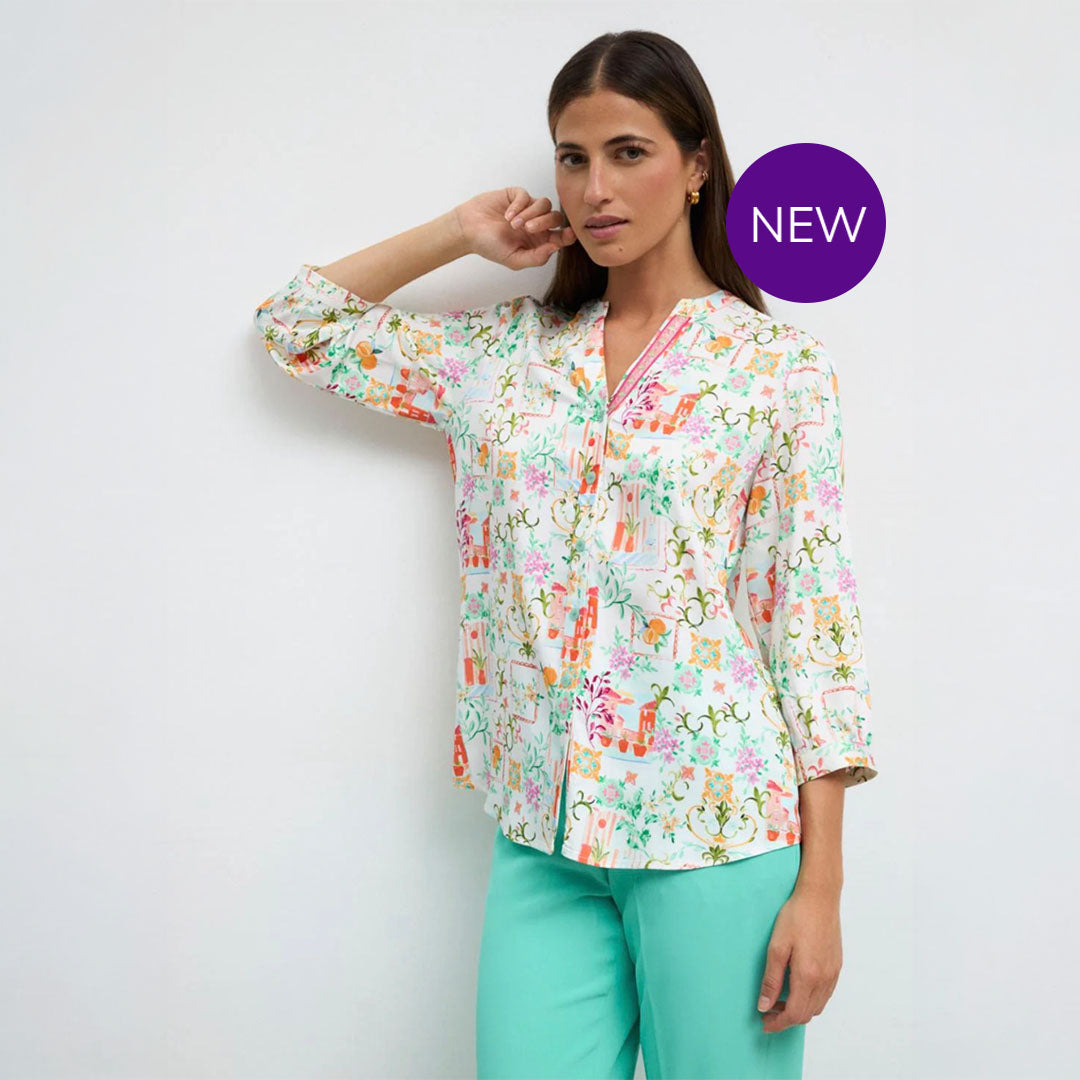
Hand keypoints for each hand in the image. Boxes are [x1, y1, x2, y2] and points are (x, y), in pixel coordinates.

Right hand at [453, 187, 577, 269]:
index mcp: (539, 241)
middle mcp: (536, 224)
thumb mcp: (514, 260)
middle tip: (528, 229)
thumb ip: (536, 258)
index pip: (561, 236)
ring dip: (530, 214)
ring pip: (544, 204)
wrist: (468, 231)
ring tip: (513, 225)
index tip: (568, 233)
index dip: (568, 235)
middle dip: (545, 222)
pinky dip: (518, 205)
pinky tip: (507, 215)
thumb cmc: (490, 246)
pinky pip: (526, 195)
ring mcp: (527, 208)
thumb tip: (555, 249)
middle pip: (555, 217)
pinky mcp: (516, 195)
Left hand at [756, 883, 842, 1033]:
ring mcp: (833, 974)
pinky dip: (810, 1000)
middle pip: (806, 1014)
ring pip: (817, 1007)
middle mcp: (824, 980)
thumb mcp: (776, 947)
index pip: (793, 1014)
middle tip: (767, 1011)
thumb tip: (764, 1006)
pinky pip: (825, 995)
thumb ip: (771, 979)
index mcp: (808, 976)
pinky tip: (797, 988)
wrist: (820, 898)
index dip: (778, 1023)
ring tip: (779, 1000)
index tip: (764, 1024)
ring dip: (799, 1010)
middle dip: (786, 1019)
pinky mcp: (837, 967)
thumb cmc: (796, 917)